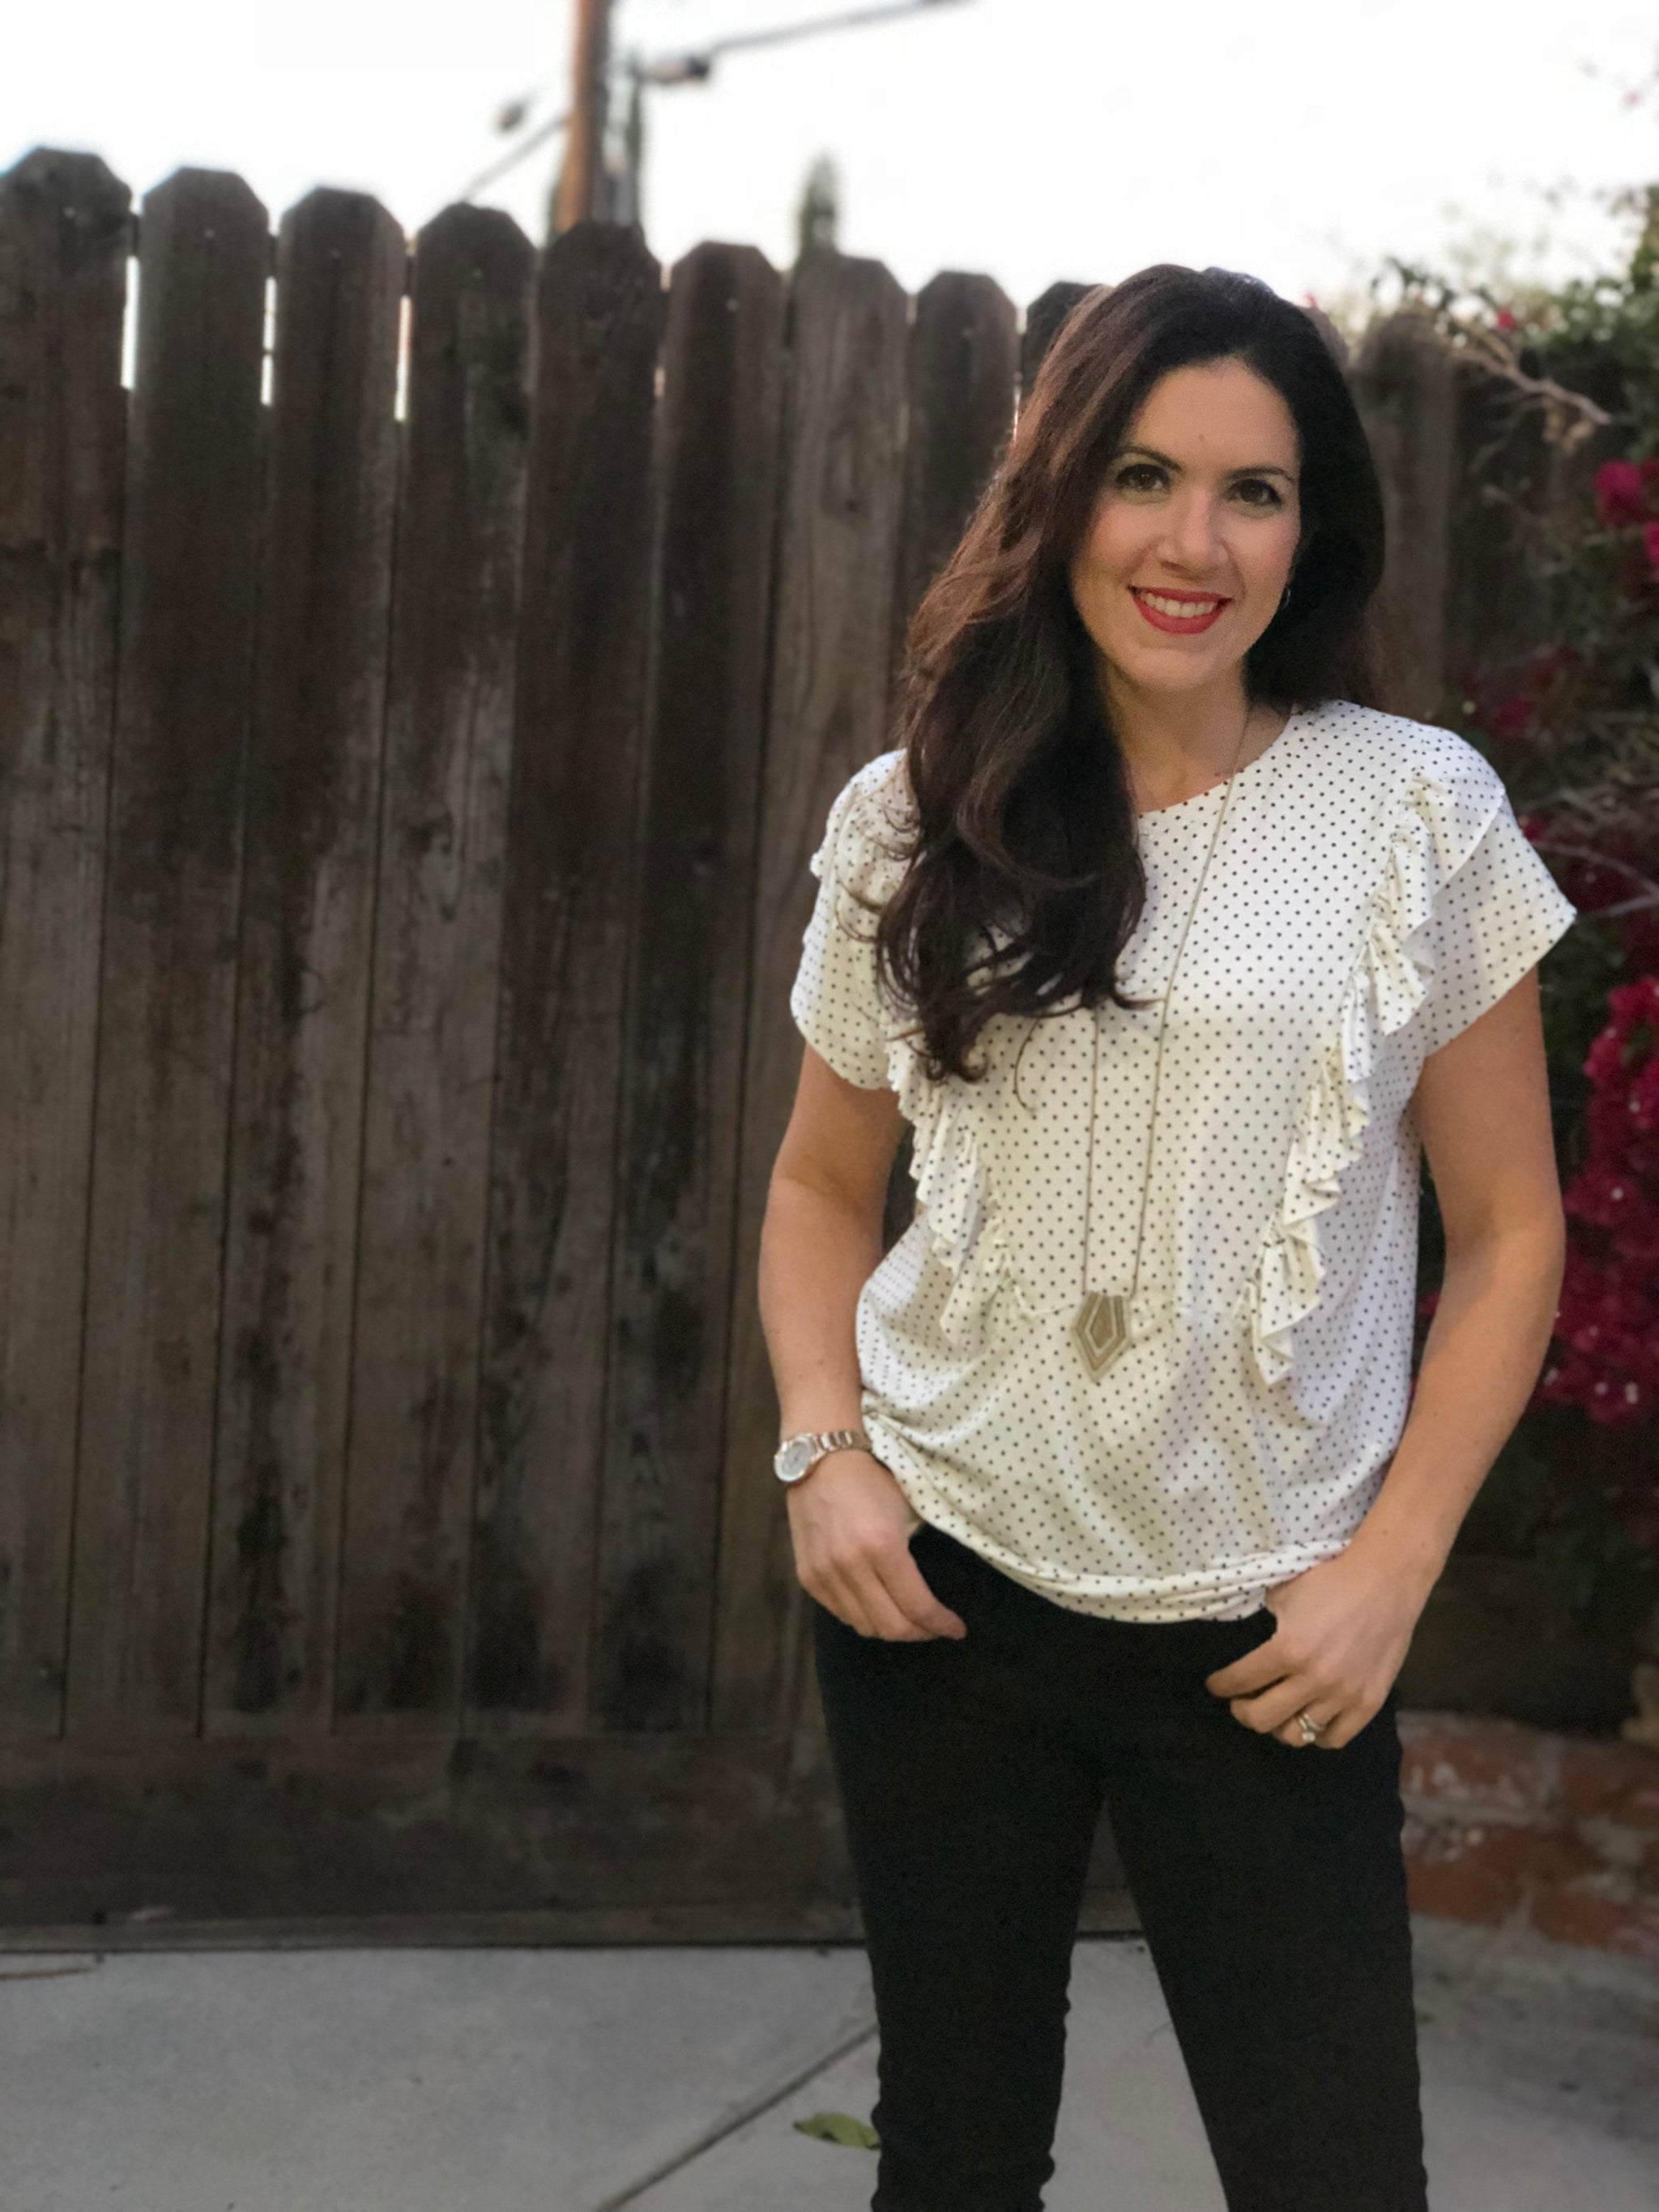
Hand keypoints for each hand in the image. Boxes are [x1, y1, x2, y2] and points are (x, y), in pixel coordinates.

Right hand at [786, 1450, 967, 1641]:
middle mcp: (850, 1565)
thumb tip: (934, 1596)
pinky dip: (863, 1617)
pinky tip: (877, 1605)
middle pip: (891, 1626)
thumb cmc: (872, 1479)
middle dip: (920, 1633)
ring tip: (908, 1619)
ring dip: (891, 1629)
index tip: (957, 1629)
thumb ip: (917, 1557)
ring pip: (864, 1626)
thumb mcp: (906, 1511)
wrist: (821, 1459)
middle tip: (935, 1627)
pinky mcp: (808, 1576)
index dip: (941, 1624)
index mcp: (882, 1545)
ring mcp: (824, 1573)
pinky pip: (841, 1614)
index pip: (917, 1607)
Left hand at [1202, 1540, 1431, 1748]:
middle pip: (1263, 1719)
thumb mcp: (1283, 1594)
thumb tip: (1249, 1643)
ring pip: (1297, 1734)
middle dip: (1243, 1711)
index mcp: (1288, 1649)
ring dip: (1279, 1725)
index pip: (1241, 1680)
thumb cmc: (1332, 1581)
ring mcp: (1344, 1696)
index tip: (1215, 1686)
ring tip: (1276, 1711)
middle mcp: (1314, 1679)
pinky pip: (1335, 1738)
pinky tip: (1309, 1719)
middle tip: (1241, 1702)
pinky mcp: (1369, 1703)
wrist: (1386, 1581)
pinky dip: (1316, 1735)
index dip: (1220, 1686)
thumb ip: (1265, 1624)